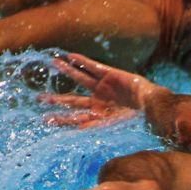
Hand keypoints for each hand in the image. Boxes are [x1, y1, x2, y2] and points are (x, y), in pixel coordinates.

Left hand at [40, 52, 155, 127]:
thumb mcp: (110, 127)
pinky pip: (93, 66)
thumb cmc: (134, 121)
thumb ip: (91, 127)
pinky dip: (81, 61)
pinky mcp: (111, 75)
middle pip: (73, 100)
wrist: (151, 107)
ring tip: (53, 63)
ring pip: (80, 78)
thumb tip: (71, 132)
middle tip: (40, 98)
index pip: (75, 118)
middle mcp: (98, 102)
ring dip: (67, 71)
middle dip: (57, 99)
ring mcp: (103, 88)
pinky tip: (69, 56)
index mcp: (98, 117)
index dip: (61, 118)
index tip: (45, 119)